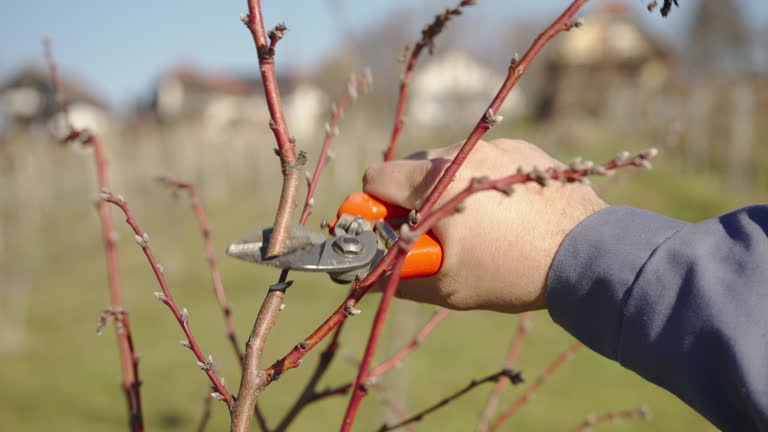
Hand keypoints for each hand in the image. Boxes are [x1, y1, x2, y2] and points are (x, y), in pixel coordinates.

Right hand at [363, 139, 606, 312]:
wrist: (588, 254)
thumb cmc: (511, 271)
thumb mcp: (446, 285)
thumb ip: (396, 275)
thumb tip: (364, 274)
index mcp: (434, 180)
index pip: (375, 178)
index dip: (375, 208)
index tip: (391, 230)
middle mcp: (461, 152)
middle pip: (410, 168)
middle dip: (412, 199)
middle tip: (437, 234)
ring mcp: (495, 146)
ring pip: (448, 163)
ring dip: (448, 189)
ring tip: (479, 225)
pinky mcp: (523, 148)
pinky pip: (484, 160)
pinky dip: (483, 182)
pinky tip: (507, 213)